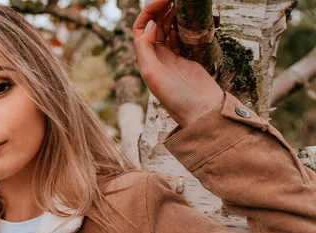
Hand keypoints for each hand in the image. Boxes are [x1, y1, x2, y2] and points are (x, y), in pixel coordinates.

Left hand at [132, 0, 224, 127]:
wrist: (202, 112)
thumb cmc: (176, 97)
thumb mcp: (153, 74)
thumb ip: (146, 49)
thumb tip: (150, 26)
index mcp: (146, 61)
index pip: (140, 29)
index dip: (148, 13)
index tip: (162, 1)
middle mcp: (156, 59)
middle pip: (154, 26)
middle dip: (160, 9)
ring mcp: (171, 58)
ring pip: (167, 29)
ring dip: (170, 14)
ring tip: (180, 2)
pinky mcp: (186, 60)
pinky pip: (180, 37)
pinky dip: (181, 24)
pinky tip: (187, 16)